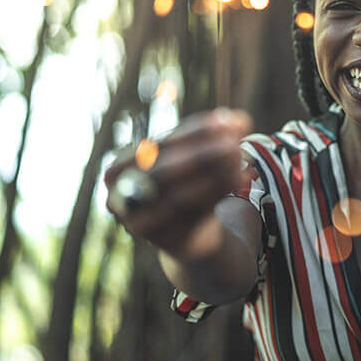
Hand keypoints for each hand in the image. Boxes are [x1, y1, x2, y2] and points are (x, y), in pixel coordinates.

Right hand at [104, 108, 252, 259]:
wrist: (188, 229)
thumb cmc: (185, 179)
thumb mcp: (196, 152)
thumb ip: (216, 134)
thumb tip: (240, 120)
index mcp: (120, 167)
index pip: (158, 143)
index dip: (194, 130)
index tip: (226, 121)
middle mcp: (122, 196)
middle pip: (163, 171)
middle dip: (202, 154)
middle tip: (234, 143)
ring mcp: (141, 223)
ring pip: (179, 197)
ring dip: (215, 175)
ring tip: (240, 158)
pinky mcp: (166, 241)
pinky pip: (194, 216)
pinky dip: (219, 194)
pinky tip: (241, 178)